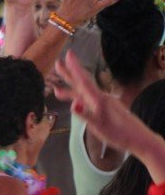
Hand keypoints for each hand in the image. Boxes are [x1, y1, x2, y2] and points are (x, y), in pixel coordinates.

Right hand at [57, 50, 164, 183]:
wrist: (139, 139)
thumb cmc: (119, 134)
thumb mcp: (100, 126)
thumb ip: (85, 115)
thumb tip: (73, 104)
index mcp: (98, 100)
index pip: (83, 81)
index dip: (75, 68)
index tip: (68, 54)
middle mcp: (100, 98)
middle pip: (82, 83)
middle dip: (69, 74)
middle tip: (57, 63)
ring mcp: (102, 103)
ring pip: (83, 93)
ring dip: (70, 89)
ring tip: (56, 89)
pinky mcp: (104, 109)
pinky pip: (87, 101)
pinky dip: (78, 100)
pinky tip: (74, 103)